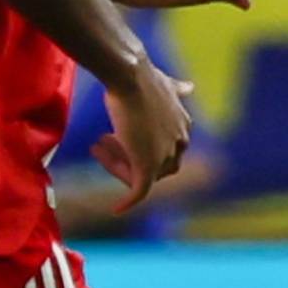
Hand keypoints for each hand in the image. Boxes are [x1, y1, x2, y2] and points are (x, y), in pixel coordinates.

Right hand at [90, 60, 194, 211]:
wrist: (130, 77)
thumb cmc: (142, 78)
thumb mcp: (166, 84)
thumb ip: (178, 90)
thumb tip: (190, 87)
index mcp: (184, 128)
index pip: (166, 151)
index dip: (140, 147)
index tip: (115, 135)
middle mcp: (180, 144)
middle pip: (156, 166)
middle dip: (129, 158)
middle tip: (102, 142)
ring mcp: (164, 156)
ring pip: (142, 175)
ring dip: (119, 166)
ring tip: (96, 147)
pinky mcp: (147, 166)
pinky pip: (139, 192)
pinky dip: (128, 202)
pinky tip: (117, 209)